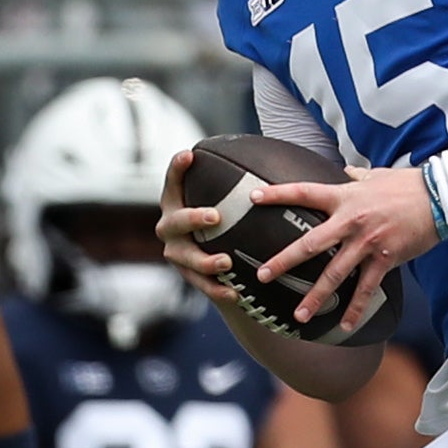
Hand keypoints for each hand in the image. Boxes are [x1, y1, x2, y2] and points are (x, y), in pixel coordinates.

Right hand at [157, 150, 240, 306]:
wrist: (221, 262)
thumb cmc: (225, 219)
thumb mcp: (227, 201)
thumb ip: (239, 185)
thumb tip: (276, 165)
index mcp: (176, 203)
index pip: (173, 182)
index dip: (177, 169)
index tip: (189, 154)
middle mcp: (170, 227)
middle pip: (176, 221)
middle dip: (193, 218)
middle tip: (215, 216)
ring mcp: (177, 253)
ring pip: (186, 258)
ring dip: (205, 260)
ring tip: (225, 262)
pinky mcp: (188, 277)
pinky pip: (201, 285)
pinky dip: (217, 289)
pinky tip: (234, 292)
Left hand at [253, 164, 433, 336]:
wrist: (439, 197)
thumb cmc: (408, 185)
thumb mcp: (377, 175)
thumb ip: (358, 176)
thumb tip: (348, 171)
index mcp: (345, 196)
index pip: (304, 193)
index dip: (277, 194)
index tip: (253, 197)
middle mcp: (350, 221)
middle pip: (310, 244)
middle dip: (284, 261)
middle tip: (263, 275)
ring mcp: (367, 243)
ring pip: (335, 274)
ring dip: (315, 297)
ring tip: (299, 315)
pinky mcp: (385, 259)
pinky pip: (366, 289)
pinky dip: (356, 309)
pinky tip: (346, 326)